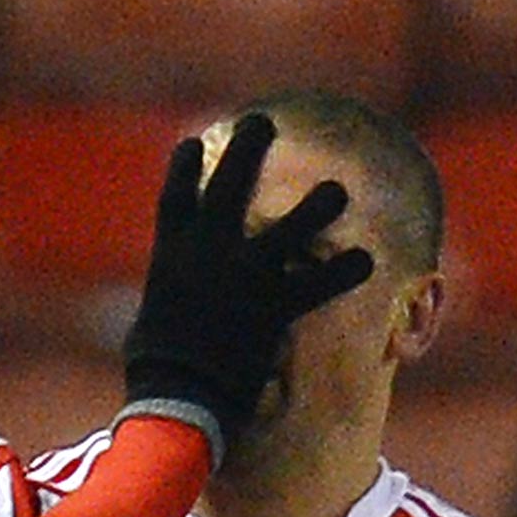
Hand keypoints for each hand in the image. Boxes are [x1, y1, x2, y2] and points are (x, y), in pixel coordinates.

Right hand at [120, 113, 374, 465]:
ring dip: (316, 206)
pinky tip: (367, 260)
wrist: (177, 395)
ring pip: (290, 229)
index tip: (194, 141)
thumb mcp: (149, 326)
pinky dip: (343, 272)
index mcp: (171, 255)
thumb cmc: (155, 370)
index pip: (176, 197)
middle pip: (230, 187)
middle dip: (247, 149)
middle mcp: (208, 253)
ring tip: (338, 189)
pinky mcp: (272, 306)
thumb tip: (158, 317)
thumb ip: (165, 305)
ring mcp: (243, 276)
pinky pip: (317, 283)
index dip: (184, 167)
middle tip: (262, 121)